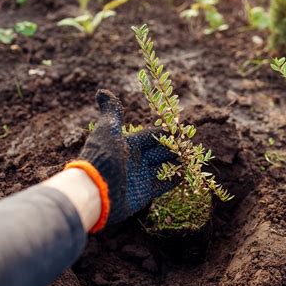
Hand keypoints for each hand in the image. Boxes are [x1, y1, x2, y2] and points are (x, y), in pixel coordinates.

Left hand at [78, 89, 177, 228]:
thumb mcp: (107, 130)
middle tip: (190, 146)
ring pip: (164, 167)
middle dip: (175, 149)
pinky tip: (185, 174)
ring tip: (191, 159)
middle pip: (160, 152)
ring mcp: (140, 178)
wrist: (95, 191)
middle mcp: (134, 161)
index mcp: (128, 144)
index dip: (166, 133)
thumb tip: (102, 92)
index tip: (182, 130)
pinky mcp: (144, 194)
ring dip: (177, 163)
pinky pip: (163, 185)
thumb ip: (111, 112)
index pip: (152, 136)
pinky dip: (174, 179)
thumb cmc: (102, 157)